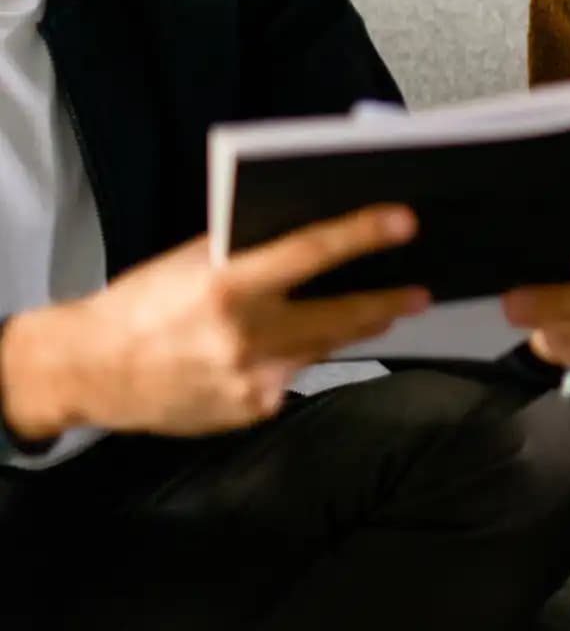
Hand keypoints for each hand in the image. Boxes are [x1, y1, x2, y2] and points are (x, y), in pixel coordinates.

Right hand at [3, 208, 428, 439]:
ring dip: (349, 330)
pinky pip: (291, 376)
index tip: (403, 223)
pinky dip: (291, 360)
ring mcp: (253, 379)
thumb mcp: (190, 264)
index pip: (310, 254)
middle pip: (338, 316)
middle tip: (419, 293)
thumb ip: (247, 254)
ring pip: (321, 348)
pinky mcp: (254, 407)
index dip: (361, 235)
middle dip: (385, 303)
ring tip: (376, 312)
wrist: (89, 370)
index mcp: (226, 287)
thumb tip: (309, 238)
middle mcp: (244, 336)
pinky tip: (270, 354)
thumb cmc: (141, 306)